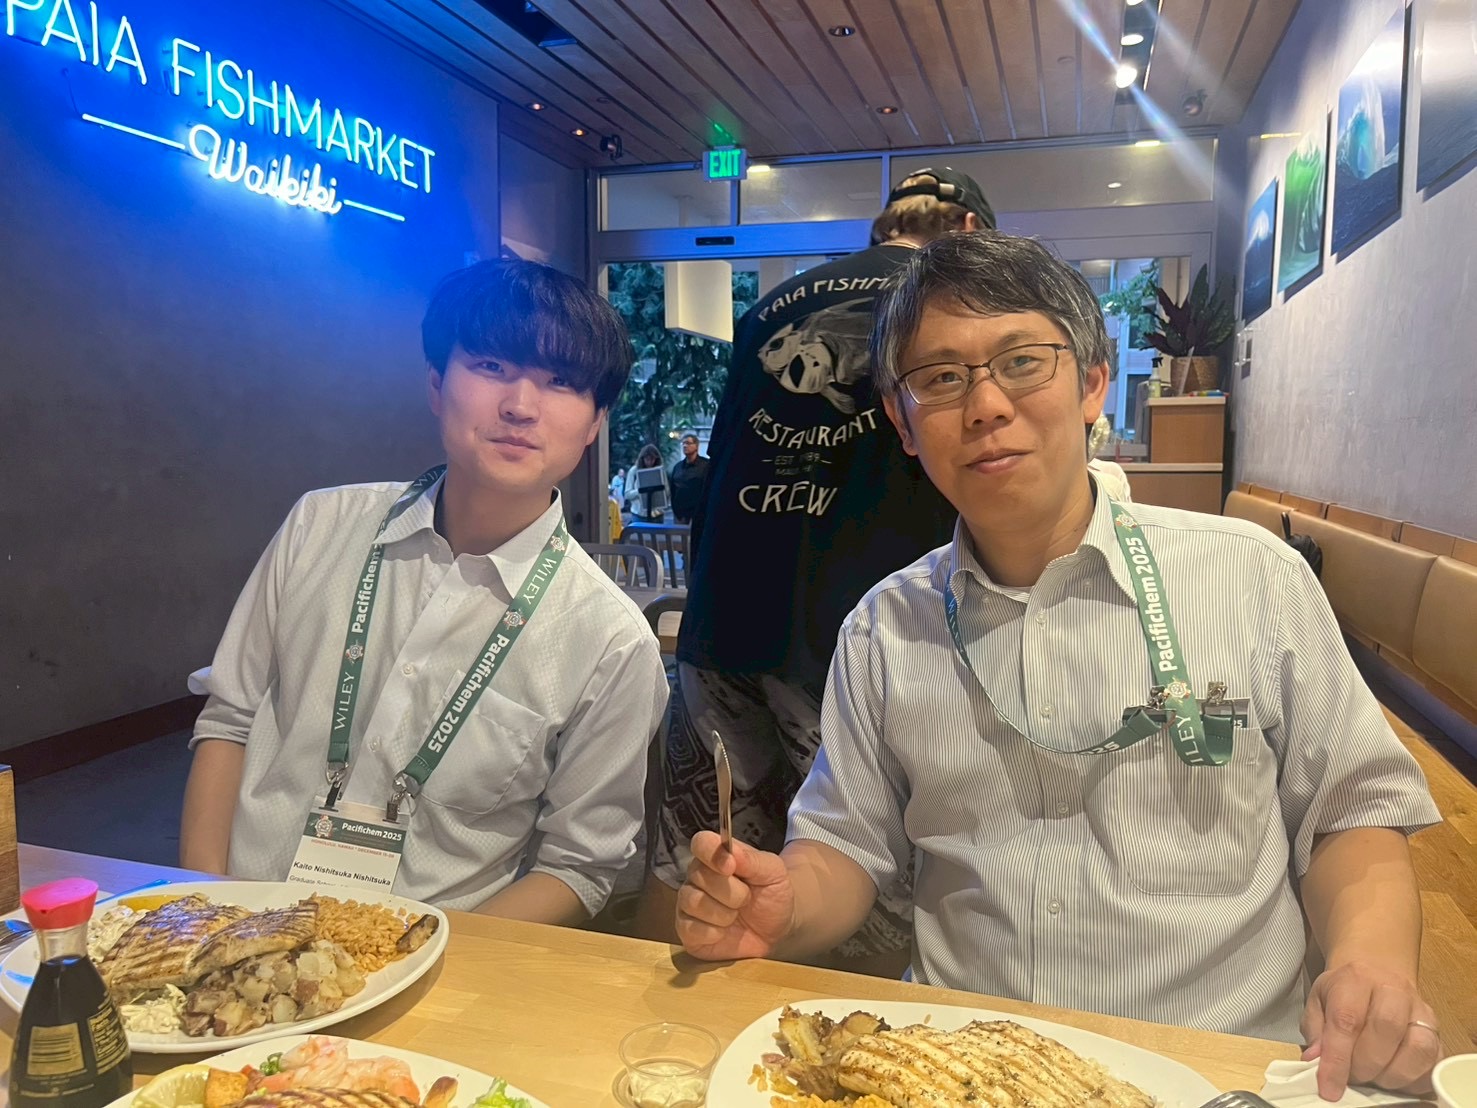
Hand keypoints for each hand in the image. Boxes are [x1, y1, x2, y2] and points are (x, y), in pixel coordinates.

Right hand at [675, 831, 794, 961]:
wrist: (776, 929)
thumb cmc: (772, 895)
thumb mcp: (774, 872)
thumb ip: (752, 859)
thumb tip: (730, 850)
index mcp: (716, 856)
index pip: (701, 843)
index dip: (712, 853)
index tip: (731, 866)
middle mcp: (698, 877)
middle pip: (699, 875)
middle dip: (732, 892)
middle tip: (747, 898)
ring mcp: (689, 904)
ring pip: (694, 902)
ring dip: (724, 914)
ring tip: (736, 915)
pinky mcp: (687, 931)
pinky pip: (690, 928)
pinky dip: (714, 933)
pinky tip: (724, 932)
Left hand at [1302, 959, 1441, 1099]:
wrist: (1377, 971)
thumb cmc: (1345, 991)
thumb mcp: (1318, 1001)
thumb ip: (1315, 1030)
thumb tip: (1316, 1060)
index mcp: (1357, 979)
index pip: (1347, 1020)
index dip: (1338, 1060)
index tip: (1329, 1088)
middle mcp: (1393, 990)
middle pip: (1386, 1031)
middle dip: (1365, 1066)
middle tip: (1351, 1077)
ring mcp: (1421, 1011)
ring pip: (1418, 1048)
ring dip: (1392, 1075)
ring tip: (1374, 1078)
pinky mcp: (1438, 1032)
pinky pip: (1435, 1063)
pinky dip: (1415, 1080)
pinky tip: (1394, 1078)